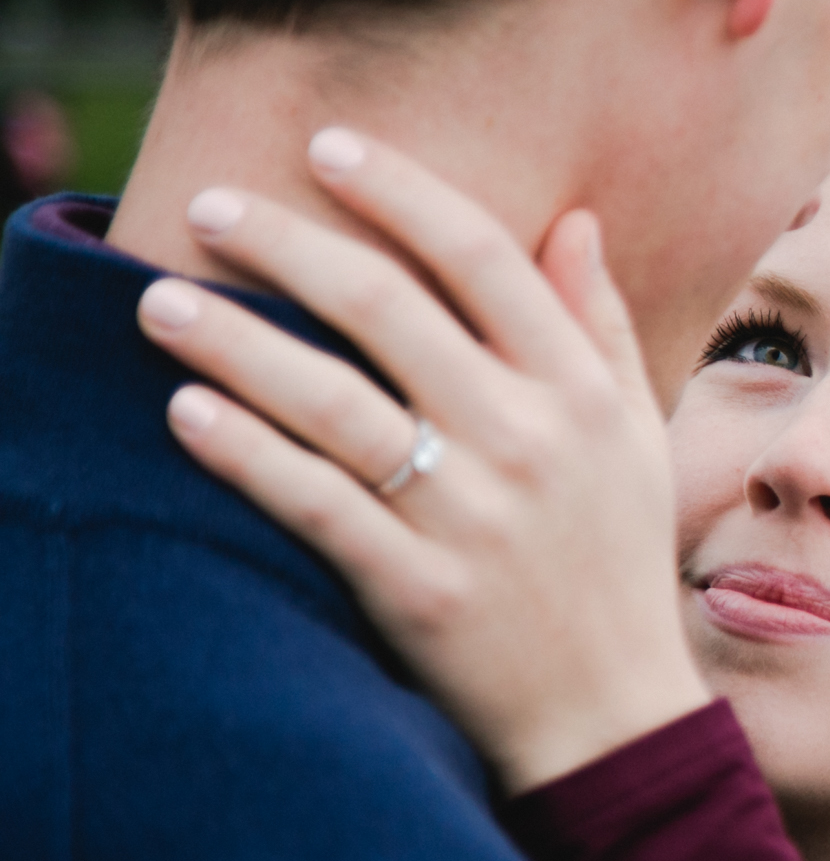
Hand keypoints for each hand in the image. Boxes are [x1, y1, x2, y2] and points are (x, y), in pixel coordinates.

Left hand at [137, 127, 712, 792]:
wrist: (612, 714)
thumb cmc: (616, 563)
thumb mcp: (637, 439)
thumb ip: (600, 327)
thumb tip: (573, 220)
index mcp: (585, 392)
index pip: (484, 257)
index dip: (399, 190)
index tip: (328, 146)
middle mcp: (531, 440)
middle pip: (388, 309)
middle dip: (286, 244)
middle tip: (211, 205)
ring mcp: (473, 516)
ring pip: (331, 400)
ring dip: (234, 341)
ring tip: (160, 303)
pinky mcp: (417, 588)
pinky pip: (312, 502)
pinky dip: (245, 452)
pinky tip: (186, 411)